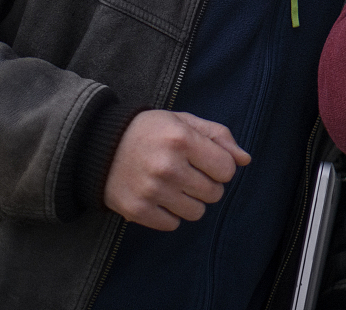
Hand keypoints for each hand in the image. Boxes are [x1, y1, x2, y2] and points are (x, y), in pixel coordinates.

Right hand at [103, 110, 251, 231]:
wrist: (99, 146)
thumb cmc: (150, 131)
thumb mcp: (184, 121)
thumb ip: (218, 136)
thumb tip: (246, 160)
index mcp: (181, 139)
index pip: (227, 169)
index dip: (222, 167)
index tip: (208, 163)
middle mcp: (167, 166)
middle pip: (214, 193)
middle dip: (207, 185)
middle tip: (189, 174)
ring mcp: (151, 190)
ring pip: (196, 212)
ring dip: (191, 202)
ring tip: (175, 186)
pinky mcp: (137, 210)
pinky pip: (173, 224)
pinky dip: (170, 214)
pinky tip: (159, 197)